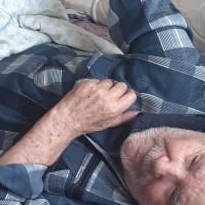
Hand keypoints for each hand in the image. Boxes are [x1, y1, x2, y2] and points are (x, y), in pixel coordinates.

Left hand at [0, 77, 136, 168]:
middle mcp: (107, 97)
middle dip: (118, 89)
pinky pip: (98, 79)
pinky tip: (91, 92)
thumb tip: (137, 111)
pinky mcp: (87, 83)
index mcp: (114, 108)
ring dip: (107, 86)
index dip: (127, 95)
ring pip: (110, 81)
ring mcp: (97, 88)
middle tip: (111, 95)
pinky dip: (96, 84)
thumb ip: (124, 117)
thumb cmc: (88, 124)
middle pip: (122, 85)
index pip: (131, 94)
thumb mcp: (108, 124)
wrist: (67, 118)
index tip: (123, 98)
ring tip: (99, 93)